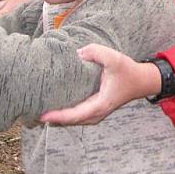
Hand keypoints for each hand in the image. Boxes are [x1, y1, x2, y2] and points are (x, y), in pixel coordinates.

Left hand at [40, 43, 161, 125]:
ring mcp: (96, 113)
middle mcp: (97, 113)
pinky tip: (54, 106)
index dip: (58, 116)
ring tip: (39, 110)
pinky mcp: (95, 109)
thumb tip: (78, 53)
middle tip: (33, 112)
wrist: (141, 81)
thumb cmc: (128, 71)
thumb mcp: (115, 58)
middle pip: (70, 122)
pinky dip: (65, 114)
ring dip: (58, 117)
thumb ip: (96, 52)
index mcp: (100, 105)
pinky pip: (76, 116)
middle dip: (53, 119)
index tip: (42, 115)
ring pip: (73, 120)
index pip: (74, 115)